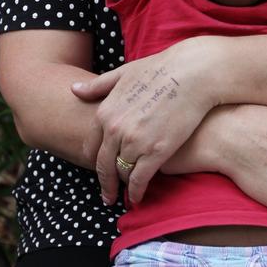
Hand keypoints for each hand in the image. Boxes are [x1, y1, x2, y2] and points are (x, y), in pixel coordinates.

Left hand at [72, 38, 219, 204]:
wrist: (193, 73)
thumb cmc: (162, 69)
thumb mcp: (125, 73)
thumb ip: (98, 86)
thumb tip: (74, 89)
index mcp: (106, 112)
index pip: (91, 146)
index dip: (94, 161)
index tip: (100, 170)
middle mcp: (115, 129)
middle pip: (103, 165)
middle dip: (105, 182)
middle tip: (108, 195)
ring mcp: (135, 142)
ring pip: (122, 173)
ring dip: (124, 184)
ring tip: (128, 191)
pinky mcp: (156, 152)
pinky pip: (140, 180)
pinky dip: (137, 192)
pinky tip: (139, 197)